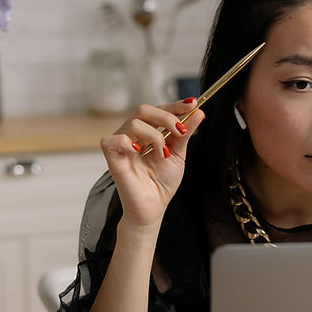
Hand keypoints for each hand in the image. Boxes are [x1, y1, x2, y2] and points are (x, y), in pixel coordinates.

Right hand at [100, 99, 204, 226]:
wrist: (154, 207)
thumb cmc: (162, 183)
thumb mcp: (179, 155)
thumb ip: (185, 134)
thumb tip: (199, 112)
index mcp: (148, 133)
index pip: (158, 110)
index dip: (175, 105)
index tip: (193, 104)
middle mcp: (133, 135)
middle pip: (143, 110)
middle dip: (166, 116)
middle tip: (180, 131)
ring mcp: (122, 146)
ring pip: (134, 122)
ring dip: (155, 136)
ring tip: (163, 154)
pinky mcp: (112, 159)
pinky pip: (112, 140)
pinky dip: (127, 142)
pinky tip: (139, 152)